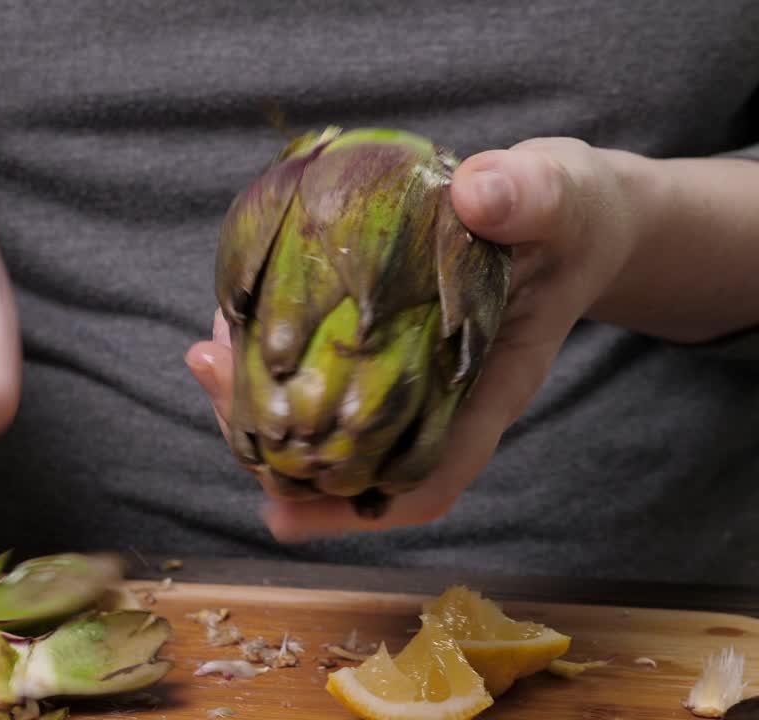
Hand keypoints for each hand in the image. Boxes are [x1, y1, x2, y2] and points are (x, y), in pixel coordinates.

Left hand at [187, 137, 641, 539]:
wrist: (569, 213)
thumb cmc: (571, 216)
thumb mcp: (564, 196)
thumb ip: (532, 195)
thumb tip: (479, 192)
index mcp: (489, 389)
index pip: (428, 474)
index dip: (356, 509)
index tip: (280, 515)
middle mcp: (439, 397)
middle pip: (352, 459)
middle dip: (273, 442)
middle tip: (210, 372)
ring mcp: (406, 372)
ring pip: (324, 421)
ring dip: (258, 401)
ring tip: (206, 354)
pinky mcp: (379, 339)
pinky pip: (318, 369)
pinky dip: (272, 357)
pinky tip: (232, 322)